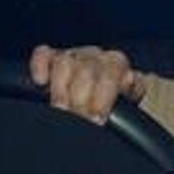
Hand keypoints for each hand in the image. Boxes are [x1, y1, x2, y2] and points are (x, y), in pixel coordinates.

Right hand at [29, 44, 146, 124]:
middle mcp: (95, 55)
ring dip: (61, 90)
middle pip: (85, 72)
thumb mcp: (130, 93)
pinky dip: (40, 66)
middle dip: (81, 100)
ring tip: (61, 110)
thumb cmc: (117, 93)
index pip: (110, 75)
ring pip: (64, 64)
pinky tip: (42, 82)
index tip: (97, 119)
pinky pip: (43, 54)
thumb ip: (133, 87)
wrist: (108, 86)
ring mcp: (73, 54)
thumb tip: (129, 80)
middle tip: (79, 119)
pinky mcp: (52, 56)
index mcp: (116, 62)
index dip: (103, 99)